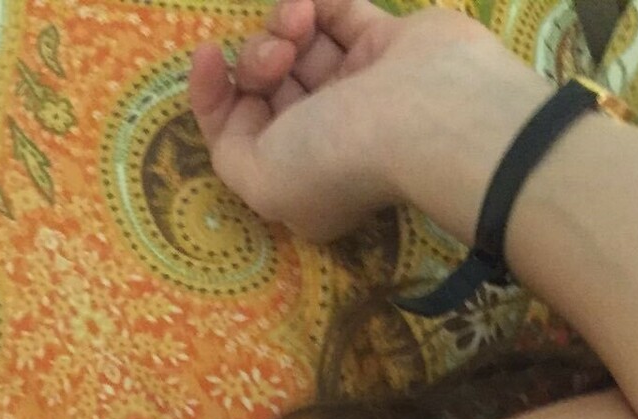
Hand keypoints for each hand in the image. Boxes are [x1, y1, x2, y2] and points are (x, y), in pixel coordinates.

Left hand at [187, 0, 508, 243]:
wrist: (428, 115)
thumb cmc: (338, 155)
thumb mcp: (262, 181)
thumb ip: (232, 153)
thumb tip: (235, 109)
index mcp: (299, 178)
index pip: (241, 128)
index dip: (214, 93)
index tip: (210, 56)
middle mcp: (328, 137)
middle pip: (267, 83)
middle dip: (257, 58)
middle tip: (279, 56)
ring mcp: (358, 88)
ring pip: (297, 44)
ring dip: (283, 24)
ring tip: (300, 24)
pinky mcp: (387, 44)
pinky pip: (337, 11)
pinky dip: (319, 1)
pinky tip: (314, 4)